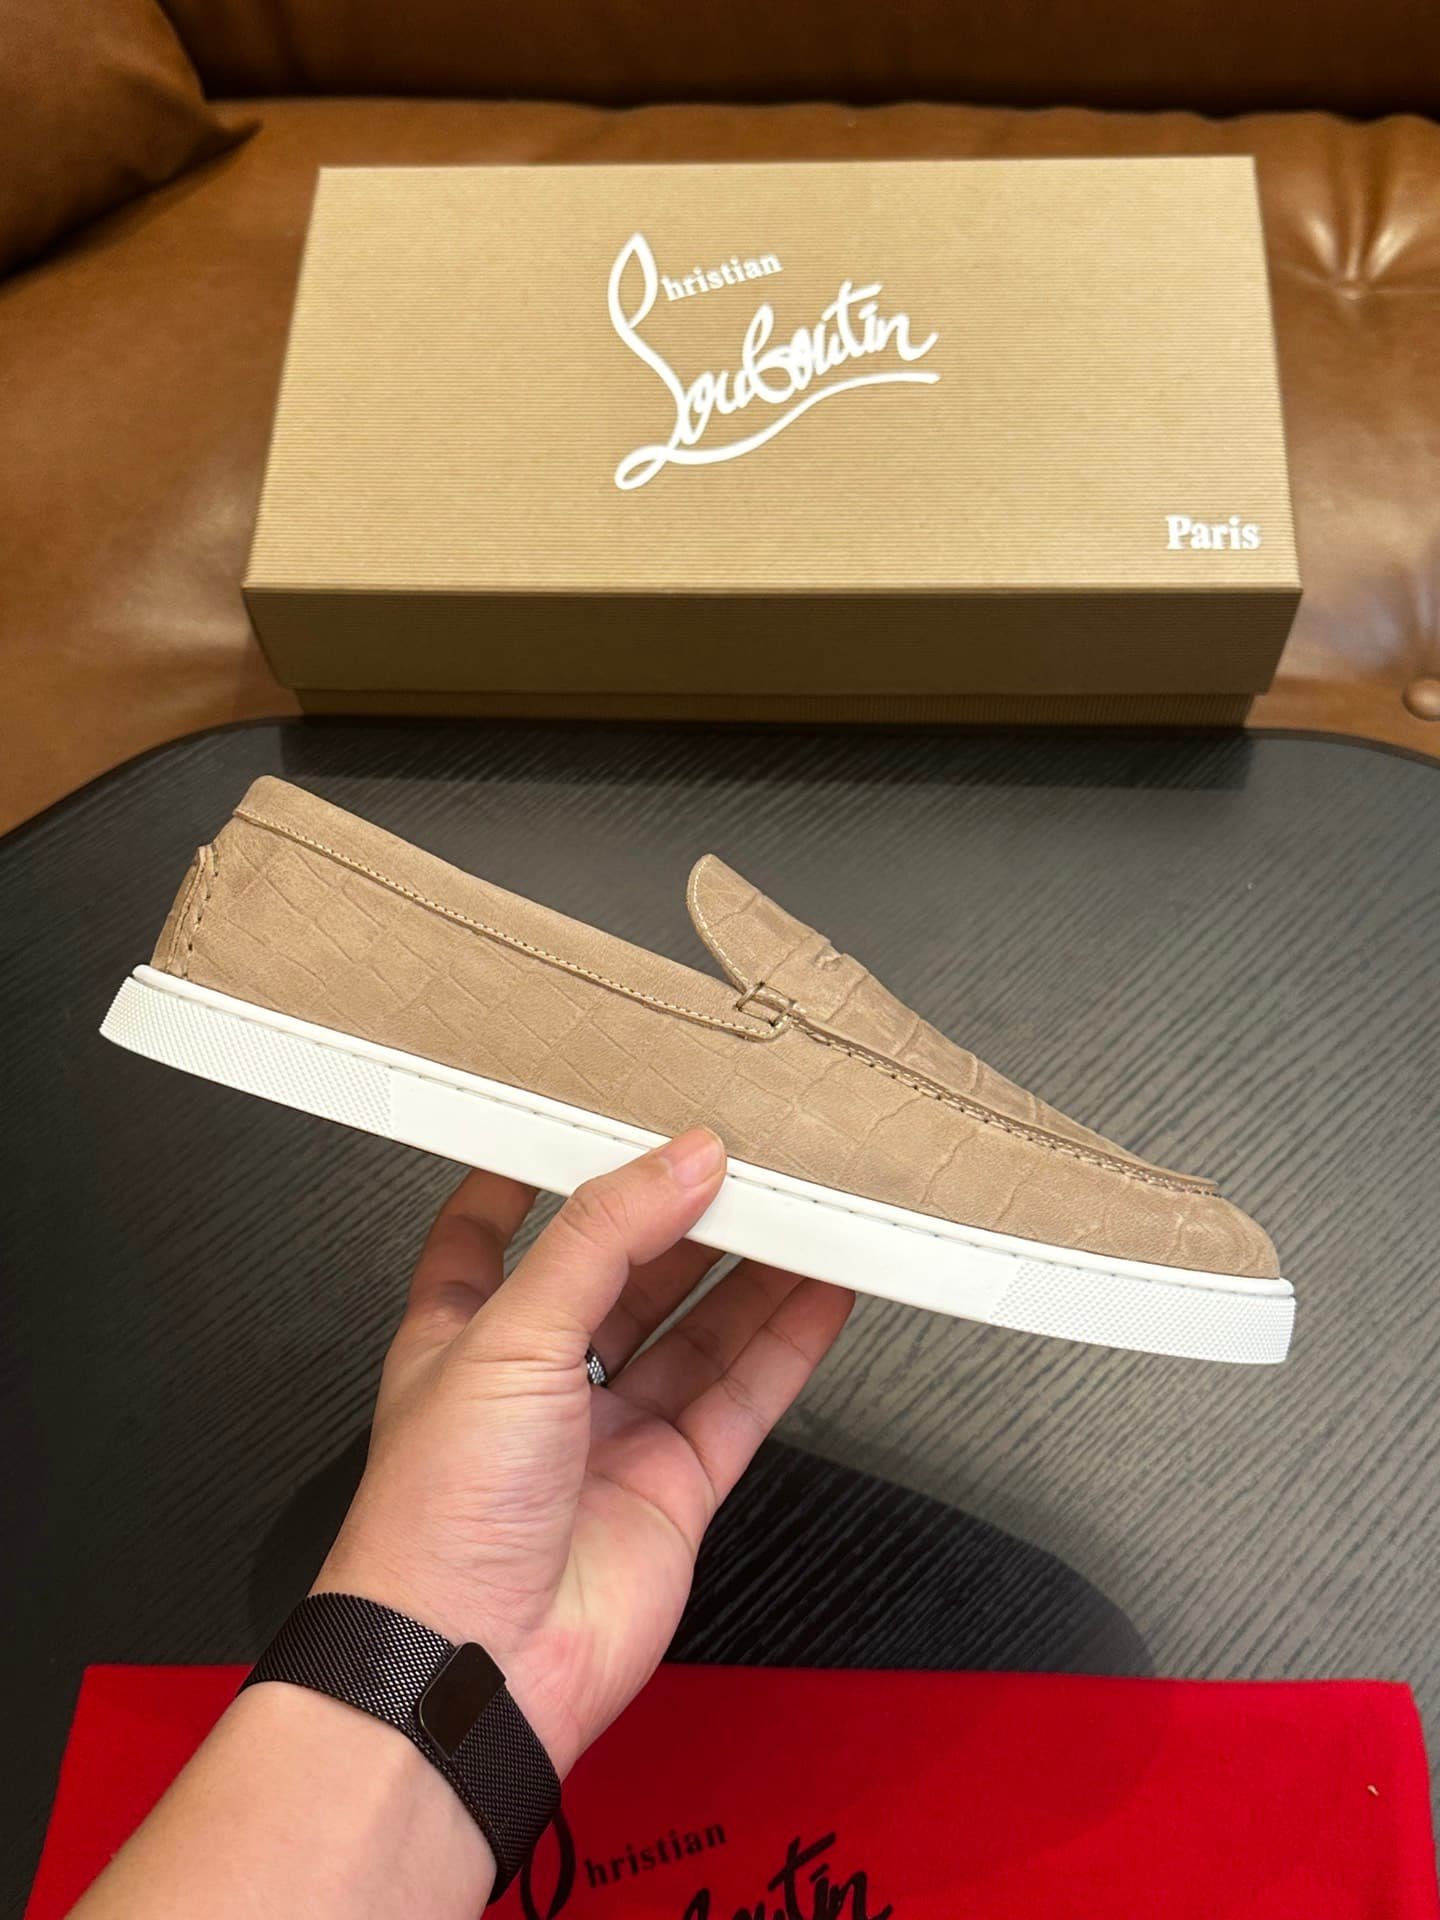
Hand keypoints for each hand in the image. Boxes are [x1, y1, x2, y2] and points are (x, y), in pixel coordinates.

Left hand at [313, 1128, 853, 1776]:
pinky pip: (743, 1394)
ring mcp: (611, 1432)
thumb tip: (679, 1160)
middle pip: (624, 1271)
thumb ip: (603, 1237)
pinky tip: (824, 1293)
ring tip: (806, 1206)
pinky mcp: (674, 1482)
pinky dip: (789, 1342)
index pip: (495, 1228)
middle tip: (746, 1155)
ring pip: (697, 1329)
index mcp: (465, 1332)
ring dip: (751, 1269)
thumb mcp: (508, 1335)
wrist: (475, 1666)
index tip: (596, 1115)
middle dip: (681, 1214)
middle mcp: (539, 1379)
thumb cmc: (435, 1521)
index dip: (541, 1172)